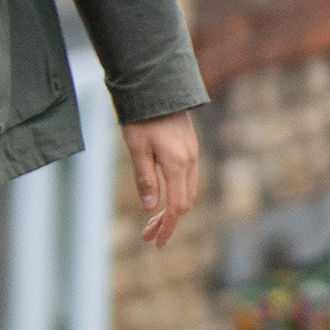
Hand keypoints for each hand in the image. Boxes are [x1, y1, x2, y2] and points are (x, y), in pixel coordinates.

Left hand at [124, 114, 204, 248]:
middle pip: (185, 203)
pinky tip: (163, 199)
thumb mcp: (136, 148)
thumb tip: (149, 207)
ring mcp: (193, 154)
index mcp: (177, 164)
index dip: (167, 227)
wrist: (158, 87)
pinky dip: (177, 195)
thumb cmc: (142, 117)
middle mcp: (190, 161)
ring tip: (153, 222)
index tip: (156, 242)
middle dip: (168, 223)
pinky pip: (188, 180)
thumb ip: (144, 178)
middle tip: (148, 236)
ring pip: (189, 192)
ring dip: (173, 210)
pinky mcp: (190, 149)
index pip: (176, 206)